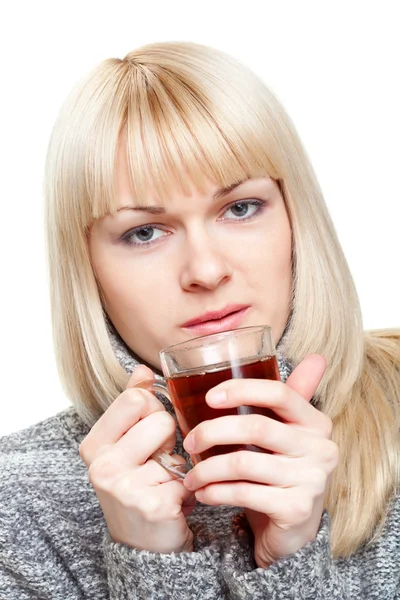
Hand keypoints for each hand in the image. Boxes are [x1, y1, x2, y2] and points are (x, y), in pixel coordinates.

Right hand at [79, 365, 195, 553]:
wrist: (140, 543)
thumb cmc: (134, 483)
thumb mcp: (125, 442)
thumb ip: (132, 402)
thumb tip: (142, 369)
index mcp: (94, 445)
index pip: (137, 398)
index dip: (152, 410)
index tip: (147, 431)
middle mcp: (103, 466)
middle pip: (161, 419)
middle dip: (167, 438)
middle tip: (156, 461)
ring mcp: (127, 489)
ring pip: (178, 448)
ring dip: (178, 465)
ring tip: (164, 481)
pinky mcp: (155, 507)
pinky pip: (189, 476)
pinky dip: (188, 489)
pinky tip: (173, 501)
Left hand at [182, 355, 337, 566]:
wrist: (294, 531)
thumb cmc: (282, 472)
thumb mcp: (287, 433)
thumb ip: (290, 400)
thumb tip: (316, 356)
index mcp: (315, 422)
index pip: (279, 393)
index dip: (242, 389)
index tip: (209, 397)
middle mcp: (320, 448)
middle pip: (255, 427)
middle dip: (212, 432)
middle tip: (189, 442)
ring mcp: (311, 480)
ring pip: (243, 463)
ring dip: (207, 469)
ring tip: (190, 475)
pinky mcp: (296, 509)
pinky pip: (244, 493)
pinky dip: (215, 492)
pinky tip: (203, 493)